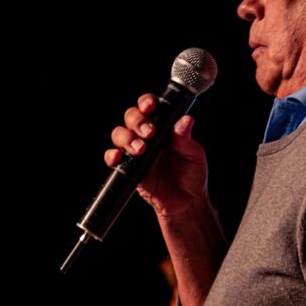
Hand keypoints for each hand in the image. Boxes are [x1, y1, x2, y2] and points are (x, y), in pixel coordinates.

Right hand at [104, 93, 209, 223]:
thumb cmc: (192, 176)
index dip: (146, 102)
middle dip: (137, 120)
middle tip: (149, 132)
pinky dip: (112, 155)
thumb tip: (185, 120)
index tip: (150, 106)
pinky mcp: (129, 168)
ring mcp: (136, 151)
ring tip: (141, 149)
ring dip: (127, 138)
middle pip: (131, 116)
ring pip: (119, 134)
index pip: (150, 108)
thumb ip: (186, 139)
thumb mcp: (194, 155)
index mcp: (163, 128)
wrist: (186, 202)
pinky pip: (113, 158)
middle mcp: (147, 136)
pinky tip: (119, 157)